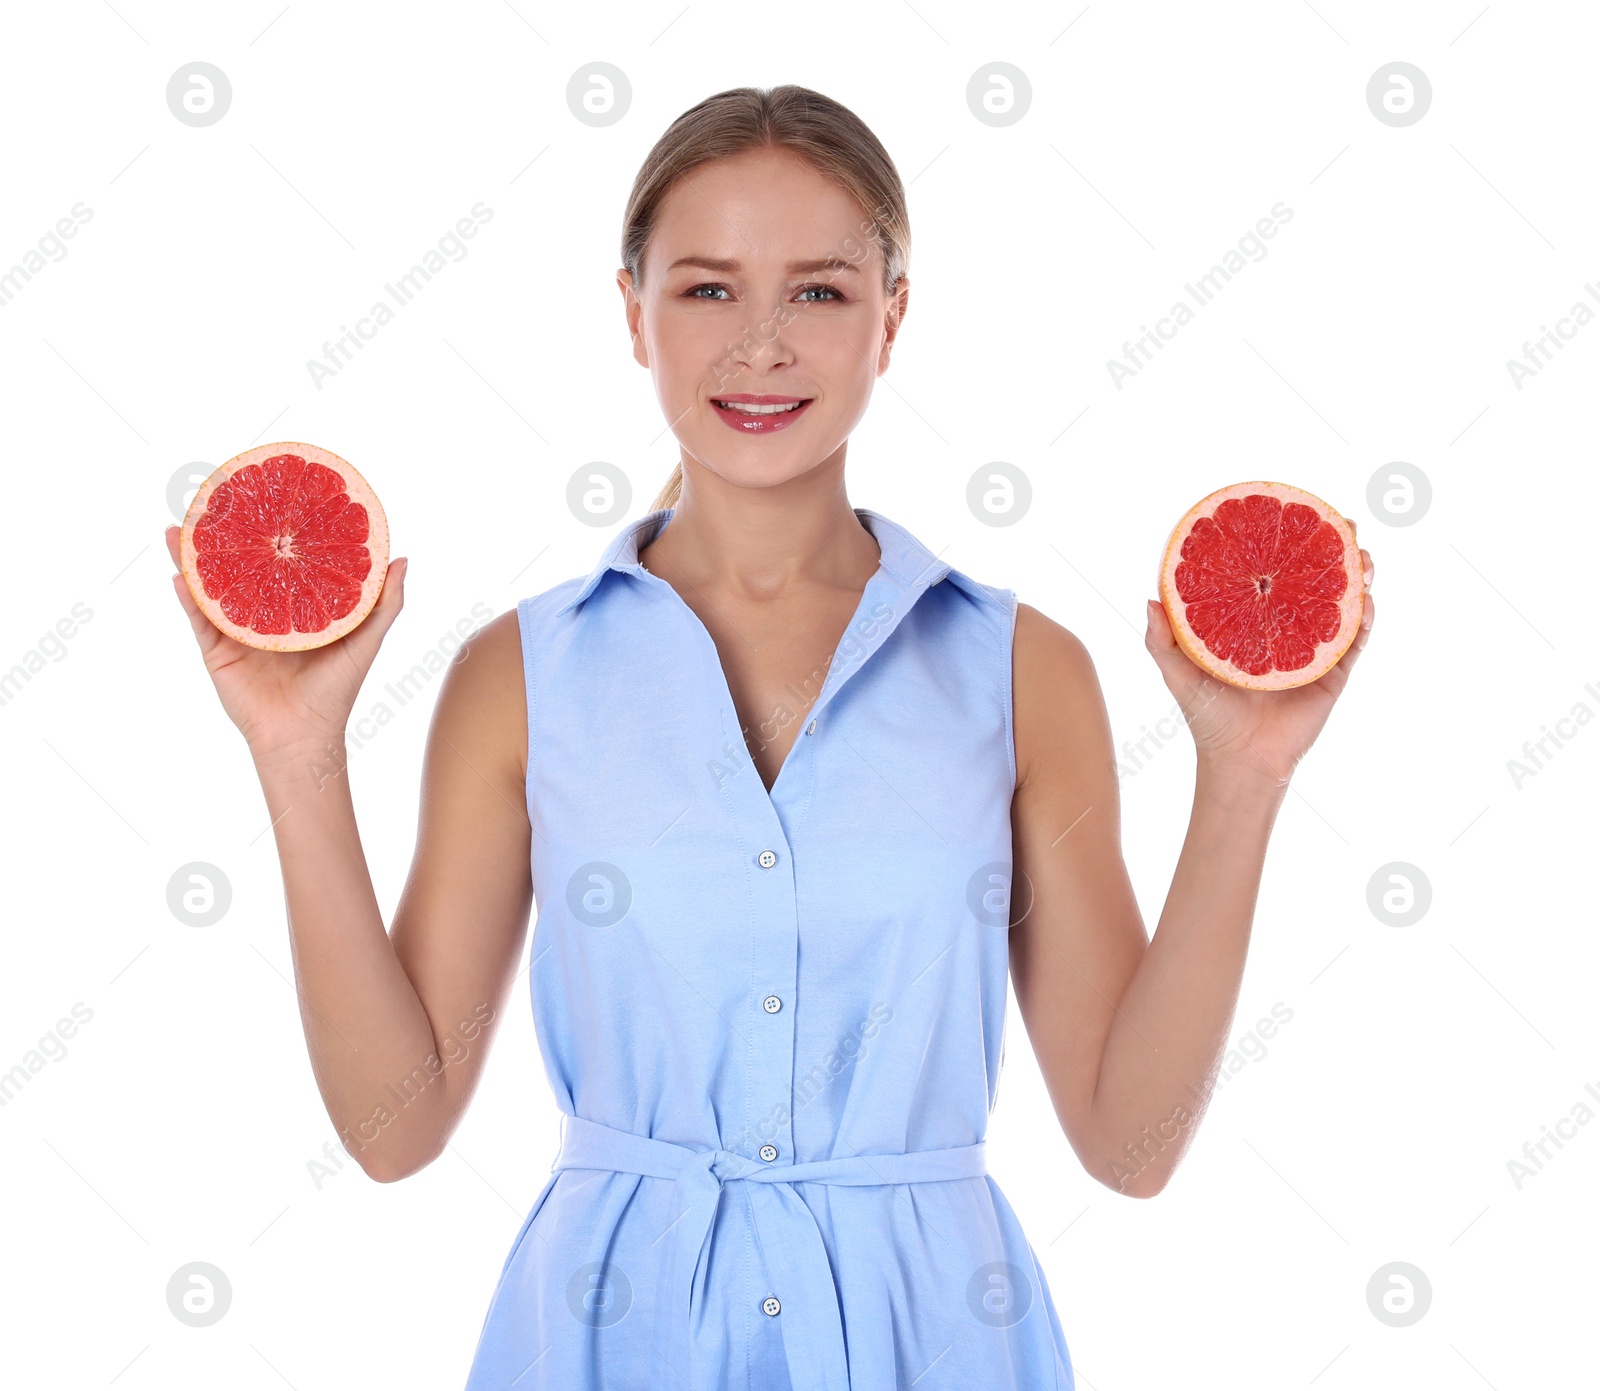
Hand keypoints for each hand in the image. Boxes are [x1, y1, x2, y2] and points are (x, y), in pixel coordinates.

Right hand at [165, 524, 407, 757]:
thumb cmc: (338, 690)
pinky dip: (189, 596)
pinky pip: (199, 619)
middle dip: (224, 538)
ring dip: (193, 558)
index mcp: (294, 606)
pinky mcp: (217, 652)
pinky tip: (179, 572)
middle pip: (240, 567)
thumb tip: (402, 558)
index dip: (272, 533)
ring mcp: (237, 631)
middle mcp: (263, 614)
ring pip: (212, 586)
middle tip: (212, 503)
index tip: (266, 497)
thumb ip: (385, 602)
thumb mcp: (367, 640)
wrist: (304, 736)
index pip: (281, 562)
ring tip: (179, 529)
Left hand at [1143, 534, 1374, 785]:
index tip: (1292, 511)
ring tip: (1361, 552)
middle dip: (1332, 547)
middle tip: (1341, 521)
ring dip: (1357, 575)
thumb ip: (1160, 639)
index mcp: (1254, 621)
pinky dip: (1362, 619)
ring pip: (1342, 602)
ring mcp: (1312, 648)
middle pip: (1315, 578)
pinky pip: (1354, 641)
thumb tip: (1148, 598)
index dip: (1285, 544)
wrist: (1240, 761)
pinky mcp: (1332, 673)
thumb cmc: (1208, 717)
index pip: (1273, 573)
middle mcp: (1286, 628)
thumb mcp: (1178, 673)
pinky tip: (1364, 601)